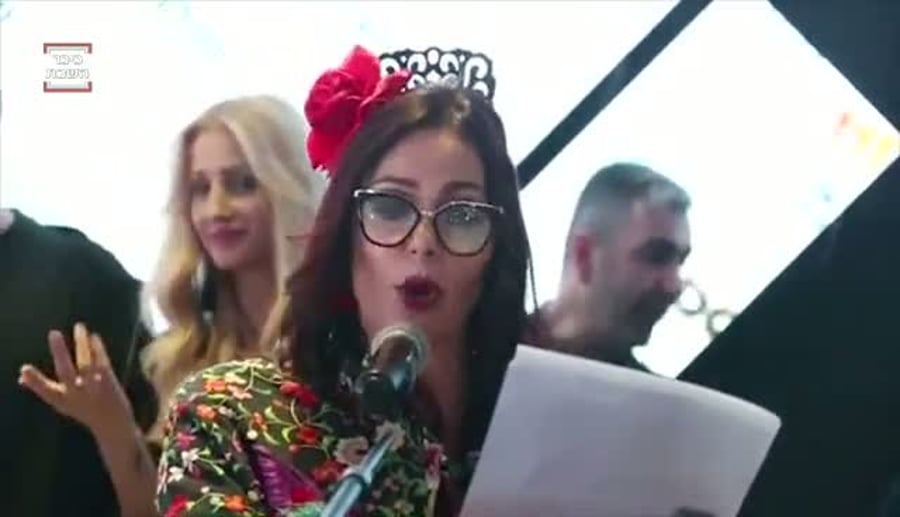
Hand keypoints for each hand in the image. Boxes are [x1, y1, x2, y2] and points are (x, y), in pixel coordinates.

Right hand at [19, 323, 135, 436]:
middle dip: (59, 352)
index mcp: (62, 402)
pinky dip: (98, 349)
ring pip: (86, 363)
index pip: (45, 391)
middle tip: (53, 332)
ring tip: (79, 325)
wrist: (114, 426)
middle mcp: (77, 396)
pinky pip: (102, 363)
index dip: (34, 381)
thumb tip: (21, 377)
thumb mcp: (63, 404)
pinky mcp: (109, 383)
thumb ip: (45, 389)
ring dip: (82, 343)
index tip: (24, 369)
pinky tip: (94, 336)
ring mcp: (94, 389)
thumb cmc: (84, 412)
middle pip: (66, 372)